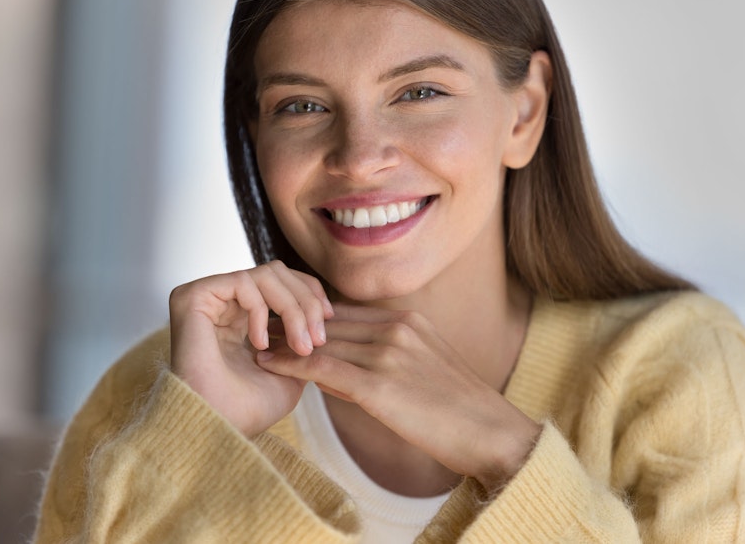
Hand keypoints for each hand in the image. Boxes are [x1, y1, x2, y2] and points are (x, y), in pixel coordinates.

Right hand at [168, 261, 331, 436]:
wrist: (218, 428)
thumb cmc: (251, 408)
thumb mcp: (294, 369)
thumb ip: (306, 336)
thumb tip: (327, 312)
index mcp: (243, 314)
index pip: (283, 280)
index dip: (310, 292)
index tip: (330, 320)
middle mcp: (224, 302)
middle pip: (278, 272)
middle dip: (307, 301)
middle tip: (318, 339)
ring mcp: (208, 297)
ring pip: (265, 274)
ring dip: (292, 308)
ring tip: (299, 346)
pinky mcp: (193, 296)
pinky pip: (242, 282)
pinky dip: (260, 311)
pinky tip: (260, 345)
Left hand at [255, 304, 541, 491]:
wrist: (489, 432)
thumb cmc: (461, 409)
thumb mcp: (428, 364)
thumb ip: (393, 354)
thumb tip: (352, 361)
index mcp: (409, 321)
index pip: (347, 311)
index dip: (311, 317)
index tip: (284, 319)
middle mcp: (397, 328)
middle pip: (329, 321)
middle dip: (291, 324)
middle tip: (257, 325)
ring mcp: (388, 354)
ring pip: (321, 341)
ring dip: (284, 341)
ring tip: (255, 341)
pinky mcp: (380, 385)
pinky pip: (324, 368)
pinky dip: (292, 363)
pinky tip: (269, 364)